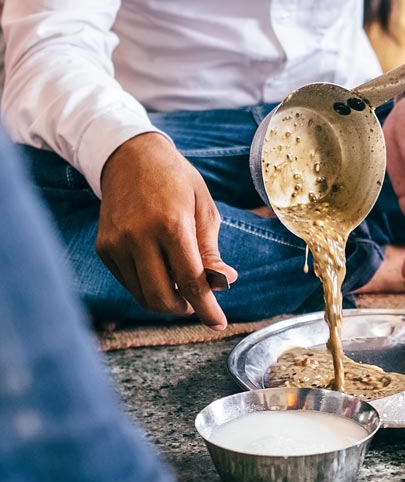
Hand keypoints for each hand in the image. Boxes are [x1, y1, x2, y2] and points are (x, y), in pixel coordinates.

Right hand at [96, 133, 237, 327]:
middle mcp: (139, 237)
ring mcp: (116, 244)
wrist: (130, 157)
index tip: (219, 323)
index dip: (207, 308)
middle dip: (185, 308)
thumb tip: (225, 282)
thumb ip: (211, 250)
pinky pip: (129, 283)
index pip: (191, 280)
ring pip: (143, 295)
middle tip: (199, 302)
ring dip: (167, 301)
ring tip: (182, 285)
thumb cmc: (177, 182)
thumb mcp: (204, 209)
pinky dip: (148, 286)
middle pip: (162, 297)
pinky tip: (160, 271)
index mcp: (171, 225)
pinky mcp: (103, 248)